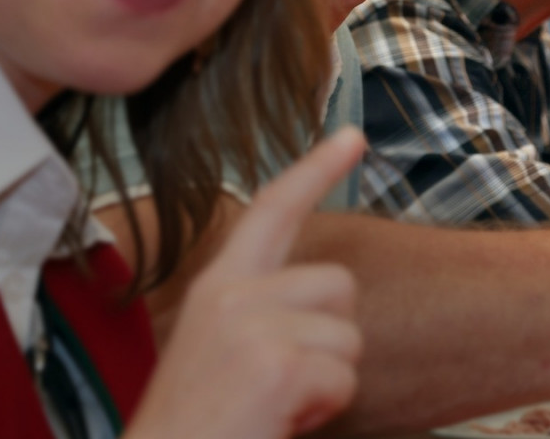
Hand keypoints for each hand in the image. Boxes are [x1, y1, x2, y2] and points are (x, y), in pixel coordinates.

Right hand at [127, 127, 365, 438]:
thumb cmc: (196, 427)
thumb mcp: (219, 354)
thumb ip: (263, 318)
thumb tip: (325, 312)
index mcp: (216, 288)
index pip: (271, 210)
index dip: (314, 170)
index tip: (352, 138)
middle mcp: (230, 295)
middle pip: (339, 284)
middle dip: (331, 339)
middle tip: (283, 385)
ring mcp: (251, 326)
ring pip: (348, 337)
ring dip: (326, 381)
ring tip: (274, 407)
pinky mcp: (274, 365)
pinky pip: (342, 379)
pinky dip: (322, 409)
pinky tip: (277, 422)